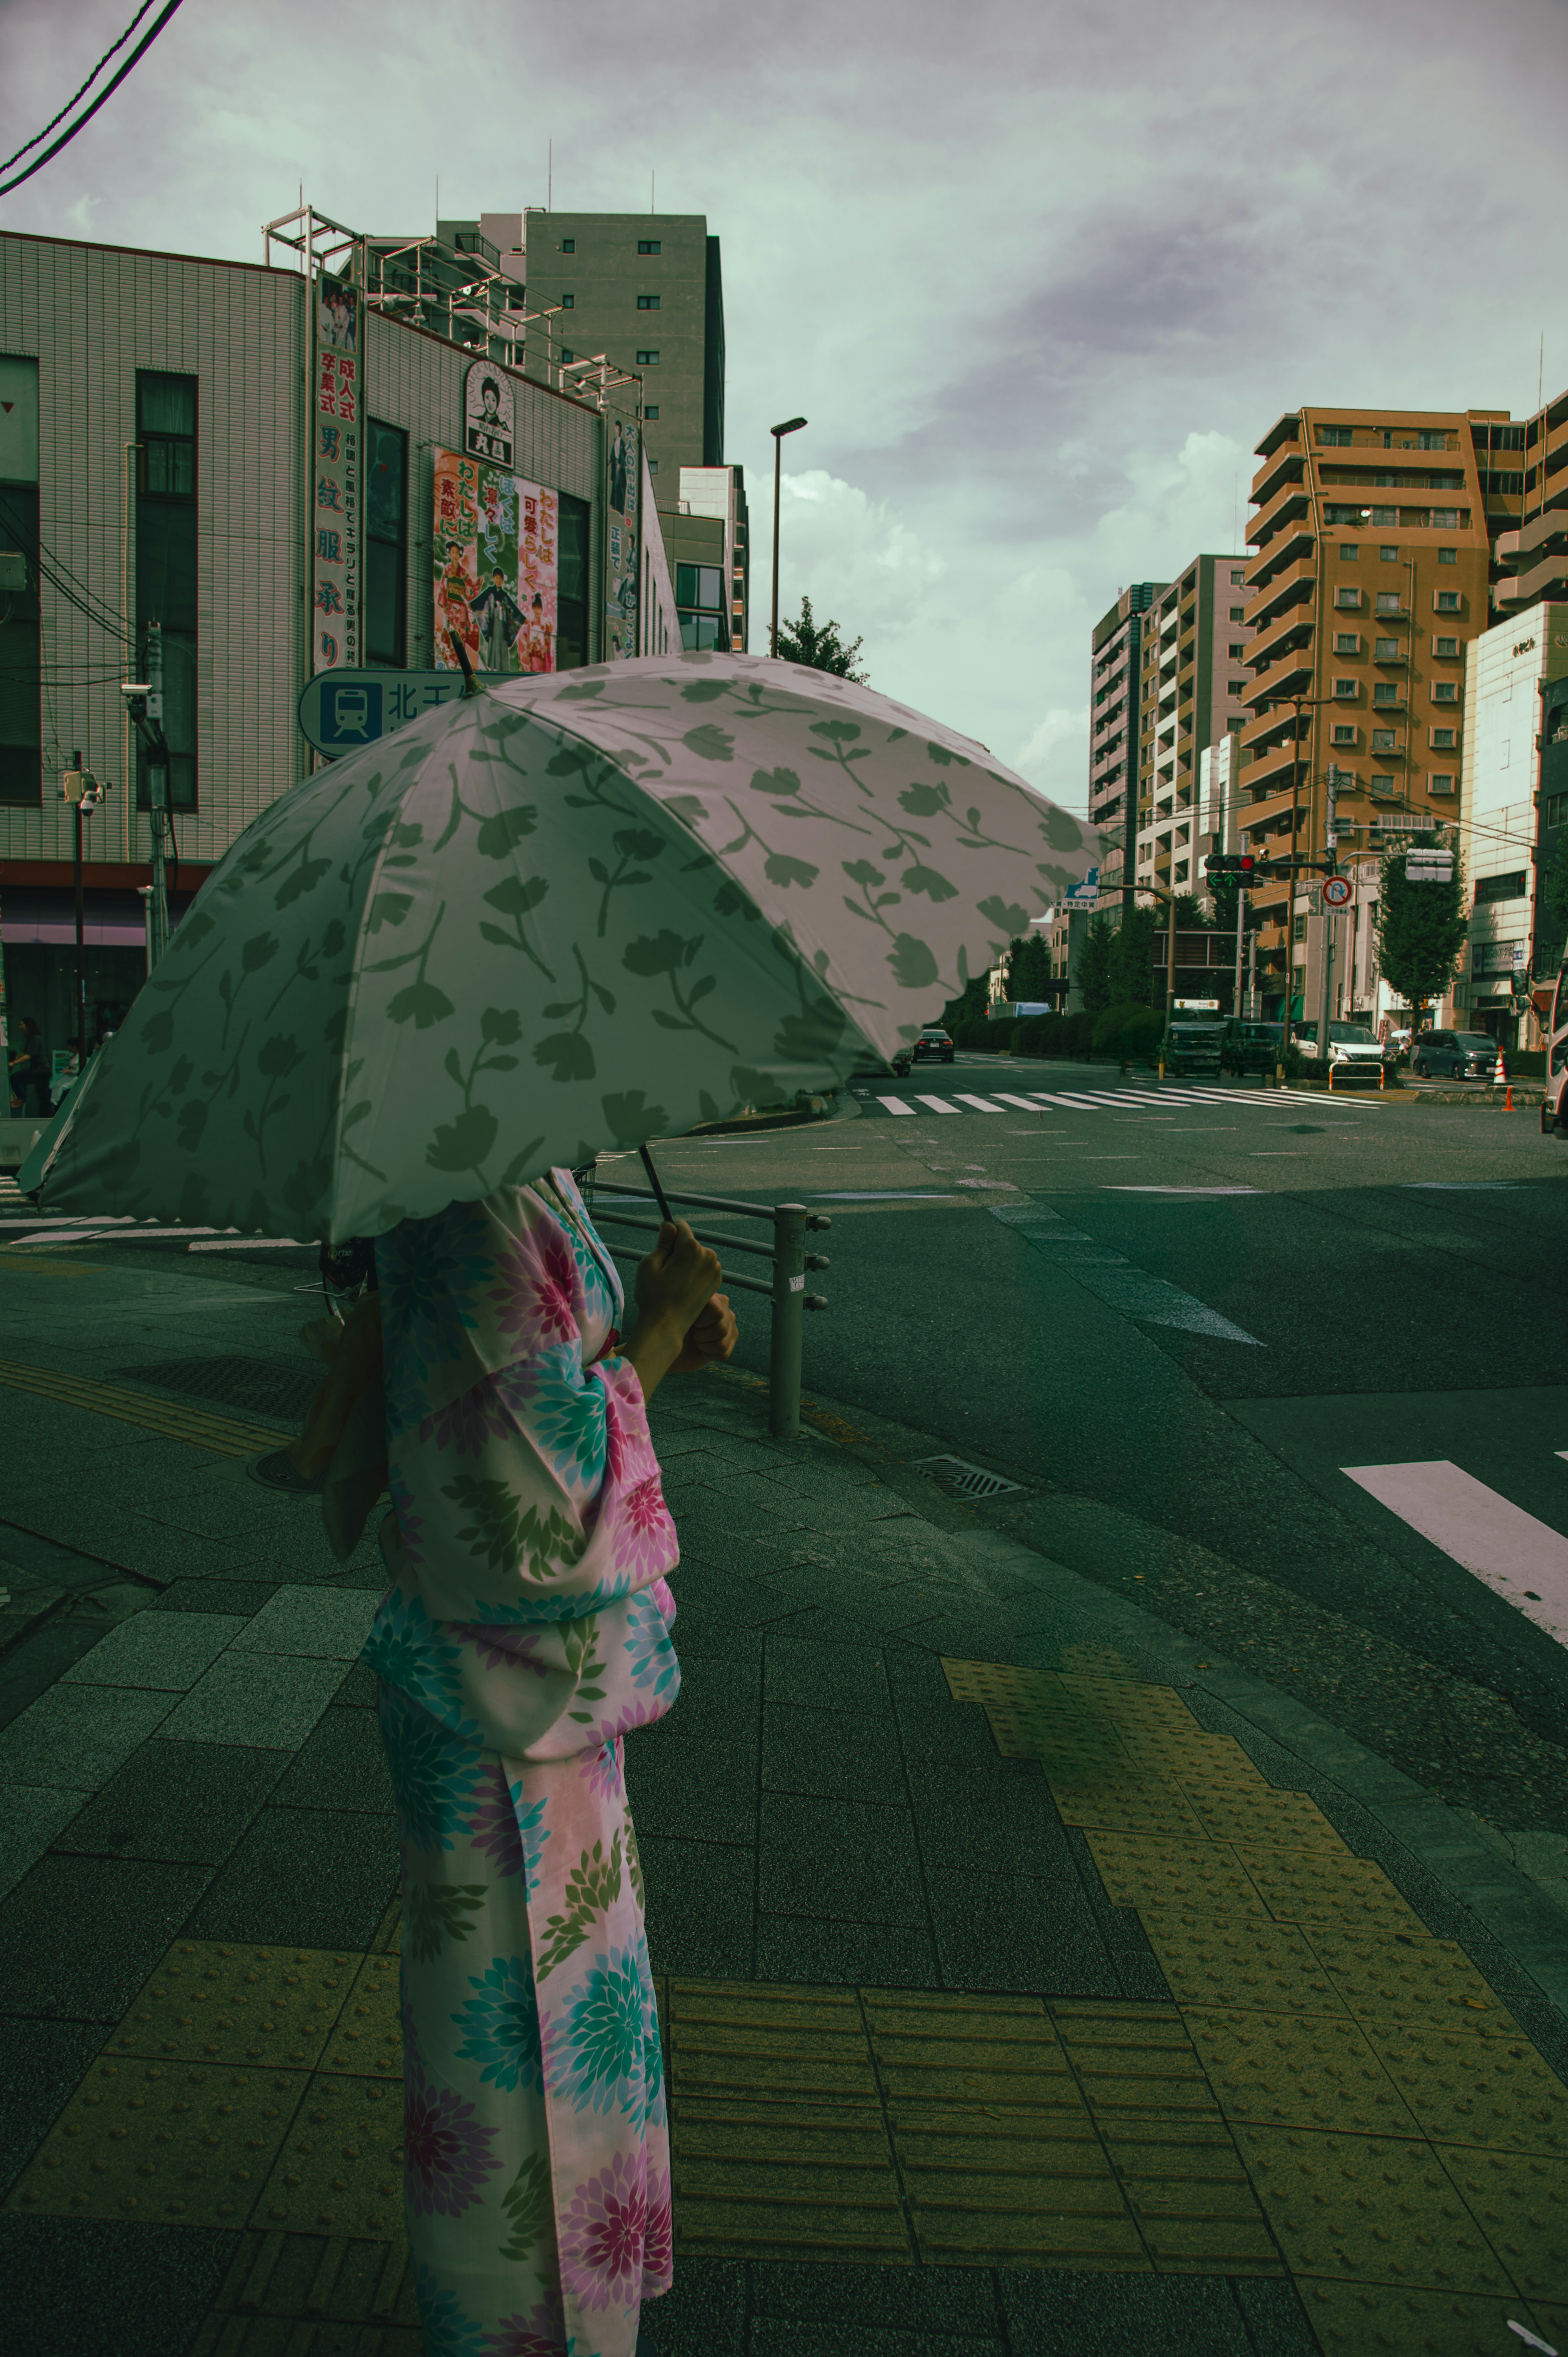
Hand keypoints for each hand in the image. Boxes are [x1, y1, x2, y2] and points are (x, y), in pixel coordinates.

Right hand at [622, 1222, 724, 1402]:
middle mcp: (708, 1256)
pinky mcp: (716, 1282)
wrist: (667, 1325)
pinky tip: (683, 1287)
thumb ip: (663, 1242)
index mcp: (691, 1248)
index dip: (668, 1235)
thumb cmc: (653, 1296)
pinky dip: (694, 1273)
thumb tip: (669, 1224)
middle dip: (678, 1250)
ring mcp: (715, 1269)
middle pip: (690, 1242)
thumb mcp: (650, 1264)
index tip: (662, 1248)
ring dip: (687, 1262)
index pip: (680, 1227)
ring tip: (674, 1281)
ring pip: (697, 1255)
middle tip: (666, 1271)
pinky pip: (703, 1268)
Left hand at [670, 1291, 737, 1373]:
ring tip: (695, 1339)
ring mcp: (730, 1321)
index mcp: (710, 1294)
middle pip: (720, 1328)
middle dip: (700, 1335)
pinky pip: (723, 1353)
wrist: (669, 1344)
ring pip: (722, 1343)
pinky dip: (708, 1354)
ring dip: (703, 1345)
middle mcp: (724, 1304)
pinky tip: (702, 1347)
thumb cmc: (669, 1325)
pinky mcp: (732, 1338)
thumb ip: (685, 1303)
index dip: (701, 1322)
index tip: (688, 1321)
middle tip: (691, 1331)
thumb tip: (690, 1297)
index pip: (716, 1312)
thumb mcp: (674, 1313)